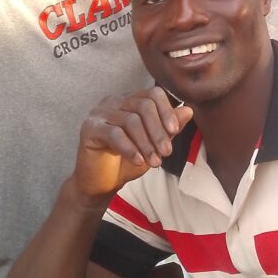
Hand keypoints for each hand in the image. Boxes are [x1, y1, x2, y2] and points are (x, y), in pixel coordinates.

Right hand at [73, 88, 193, 199]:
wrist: (101, 183)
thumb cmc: (127, 161)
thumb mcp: (154, 144)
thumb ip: (169, 127)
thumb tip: (188, 110)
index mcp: (130, 100)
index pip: (153, 94)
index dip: (166, 111)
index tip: (174, 131)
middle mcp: (114, 101)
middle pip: (143, 106)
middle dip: (158, 131)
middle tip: (167, 152)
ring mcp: (100, 113)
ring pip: (130, 121)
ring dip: (146, 143)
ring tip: (154, 162)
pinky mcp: (89, 129)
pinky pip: (114, 134)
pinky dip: (130, 148)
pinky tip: (138, 161)